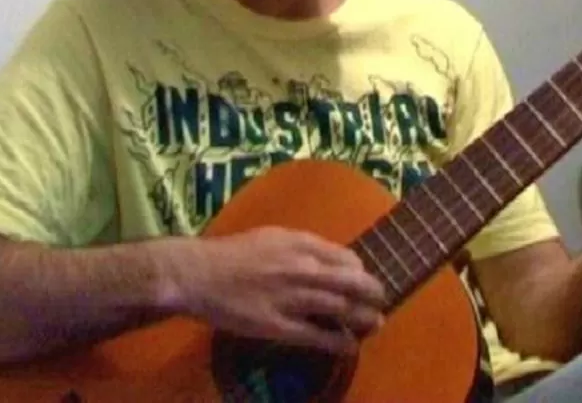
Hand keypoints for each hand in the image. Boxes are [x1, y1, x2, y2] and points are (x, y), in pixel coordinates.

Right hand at [167, 227, 385, 354]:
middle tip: (382, 300)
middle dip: (373, 293)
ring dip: (364, 318)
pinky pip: (317, 336)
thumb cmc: (234, 252)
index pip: (346, 258)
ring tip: (376, 323)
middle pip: (352, 282)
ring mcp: (292, 298)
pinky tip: (350, 346)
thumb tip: (326, 258)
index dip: (360, 271)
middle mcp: (303, 269)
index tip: (363, 280)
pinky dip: (339, 342)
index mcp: (301, 244)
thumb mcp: (273, 236)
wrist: (200, 274)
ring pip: (341, 309)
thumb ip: (301, 246)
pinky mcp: (279, 326)